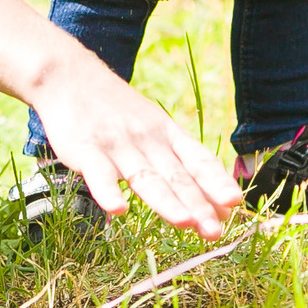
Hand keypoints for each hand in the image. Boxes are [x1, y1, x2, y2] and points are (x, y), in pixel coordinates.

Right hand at [29, 52, 241, 237]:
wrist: (71, 76)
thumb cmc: (119, 111)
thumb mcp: (157, 131)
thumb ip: (184, 169)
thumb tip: (222, 207)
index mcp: (167, 134)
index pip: (198, 159)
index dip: (217, 182)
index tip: (236, 203)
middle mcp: (147, 139)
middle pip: (176, 175)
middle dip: (198, 204)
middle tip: (216, 231)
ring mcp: (116, 145)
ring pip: (144, 177)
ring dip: (166, 201)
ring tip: (184, 222)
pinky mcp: (85, 150)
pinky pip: (98, 174)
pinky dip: (108, 192)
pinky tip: (118, 209)